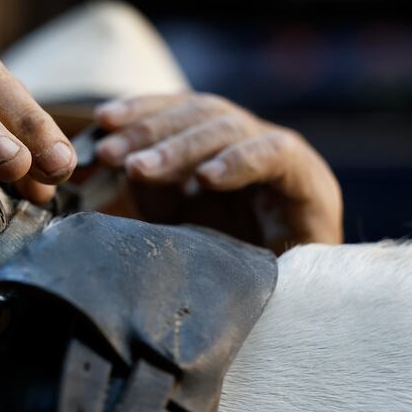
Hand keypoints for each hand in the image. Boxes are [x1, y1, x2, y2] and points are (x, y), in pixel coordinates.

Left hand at [94, 93, 341, 251]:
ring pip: (228, 128)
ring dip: (179, 147)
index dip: (142, 110)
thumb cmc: (231, 259)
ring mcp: (278, 154)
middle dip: (150, 130)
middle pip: (198, 113)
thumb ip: (152, 188)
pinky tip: (207, 177)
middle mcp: (248, 140)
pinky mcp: (308, 177)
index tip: (103, 120)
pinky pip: (274, 154)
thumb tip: (115, 160)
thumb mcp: (179, 220)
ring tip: (139, 168)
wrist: (291, 301)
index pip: (179, 109)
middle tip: (110, 153)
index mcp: (217, 144)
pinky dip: (238, 161)